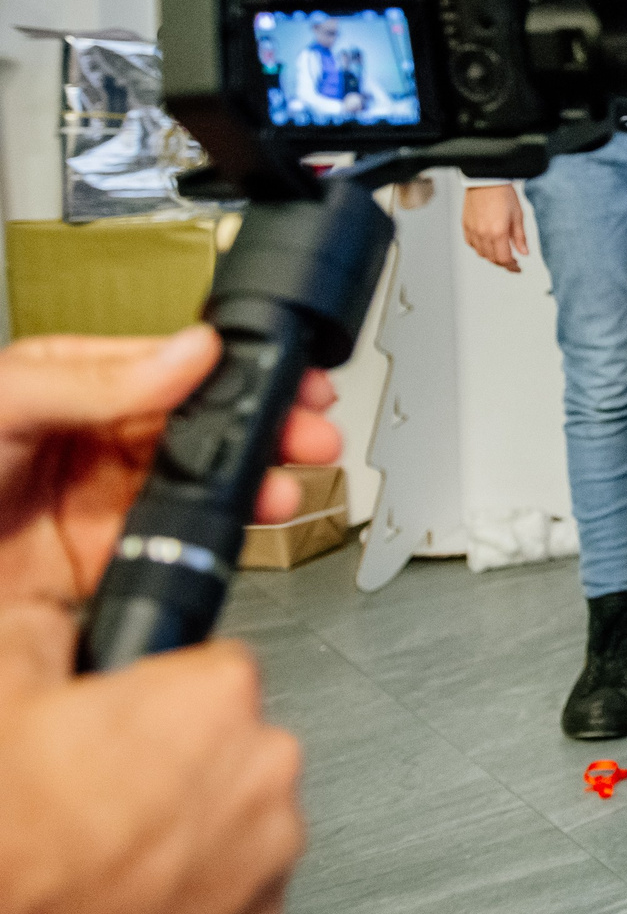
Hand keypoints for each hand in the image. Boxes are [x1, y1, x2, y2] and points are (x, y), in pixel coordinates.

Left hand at [0, 327, 340, 608]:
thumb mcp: (4, 406)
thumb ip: (93, 381)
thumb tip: (186, 352)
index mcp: (68, 385)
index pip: (171, 366)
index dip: (235, 369)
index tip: (284, 376)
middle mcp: (88, 440)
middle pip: (197, 426)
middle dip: (263, 425)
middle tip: (309, 431)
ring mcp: (96, 502)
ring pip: (197, 484)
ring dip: (254, 481)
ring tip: (286, 483)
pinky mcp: (98, 561)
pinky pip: (174, 542)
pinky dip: (219, 536)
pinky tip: (243, 526)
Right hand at [0, 612, 304, 913]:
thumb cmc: (7, 842)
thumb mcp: (4, 688)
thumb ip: (52, 618)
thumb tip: (70, 602)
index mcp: (214, 699)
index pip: (217, 661)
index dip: (161, 688)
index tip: (131, 712)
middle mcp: (264, 768)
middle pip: (236, 737)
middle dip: (180, 753)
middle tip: (106, 784)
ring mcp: (268, 849)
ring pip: (242, 808)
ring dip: (194, 817)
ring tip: (114, 840)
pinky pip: (240, 878)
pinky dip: (198, 880)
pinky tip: (136, 885)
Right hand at [462, 185, 527, 272]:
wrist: (486, 180)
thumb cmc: (503, 194)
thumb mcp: (518, 216)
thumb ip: (520, 237)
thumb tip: (524, 253)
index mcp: (497, 232)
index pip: (503, 259)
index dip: (511, 266)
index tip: (517, 268)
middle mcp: (483, 234)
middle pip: (492, 258)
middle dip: (503, 263)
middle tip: (512, 262)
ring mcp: (472, 230)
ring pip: (481, 253)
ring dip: (491, 256)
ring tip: (501, 253)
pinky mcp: (465, 225)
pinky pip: (471, 244)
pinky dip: (480, 248)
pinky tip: (488, 245)